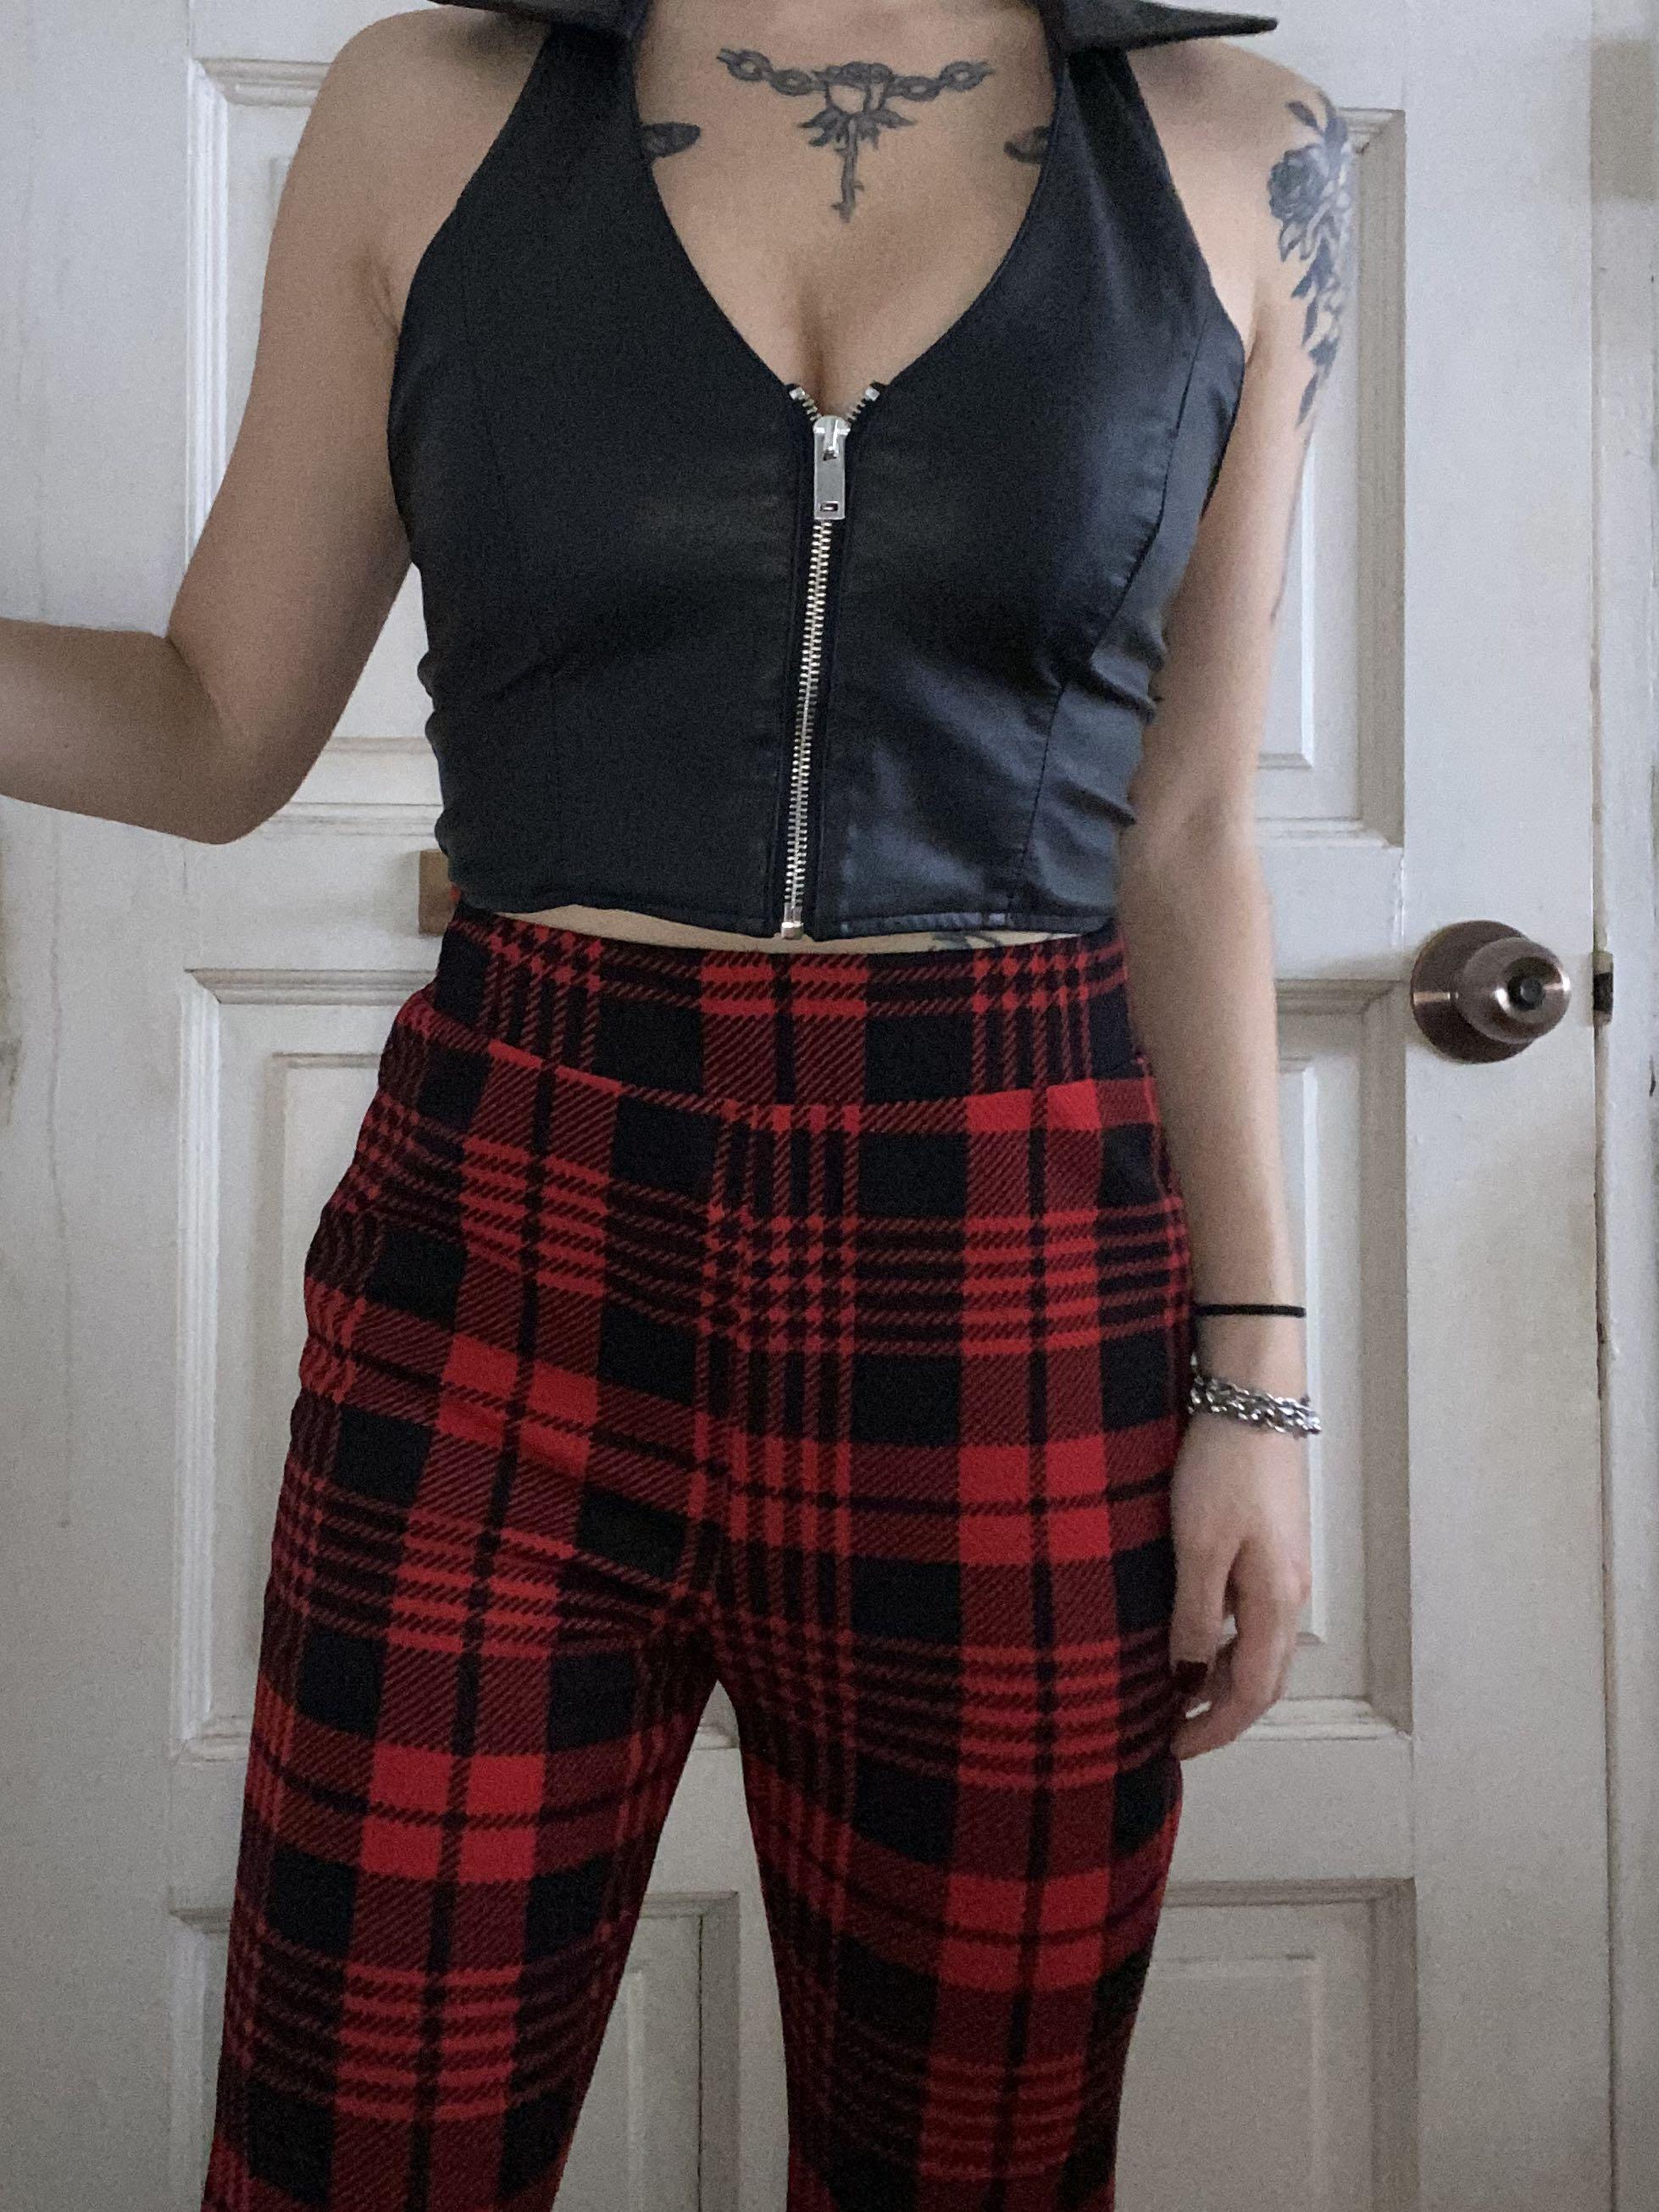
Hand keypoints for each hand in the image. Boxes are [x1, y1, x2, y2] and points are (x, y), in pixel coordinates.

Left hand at [1166, 1410, 1311, 1758]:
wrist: (1254, 1400)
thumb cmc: (1222, 1471)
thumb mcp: (1197, 1548)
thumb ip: (1193, 1618)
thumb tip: (1186, 1684)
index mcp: (1276, 1602)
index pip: (1253, 1693)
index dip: (1216, 1729)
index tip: (1176, 1749)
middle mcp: (1291, 1594)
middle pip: (1264, 1677)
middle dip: (1222, 1712)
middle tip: (1174, 1731)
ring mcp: (1287, 1570)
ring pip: (1260, 1647)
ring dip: (1224, 1677)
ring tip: (1175, 1690)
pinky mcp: (1274, 1546)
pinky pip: (1254, 1615)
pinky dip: (1226, 1640)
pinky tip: (1194, 1631)